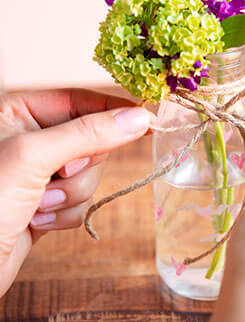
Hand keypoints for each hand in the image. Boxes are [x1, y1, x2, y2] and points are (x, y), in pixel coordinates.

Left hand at [0, 89, 152, 297]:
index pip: (81, 100)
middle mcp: (32, 139)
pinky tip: (36, 221)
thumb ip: (88, 133)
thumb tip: (138, 118)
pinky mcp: (48, 202)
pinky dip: (66, 213)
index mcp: (19, 112)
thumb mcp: (33, 157)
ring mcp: (42, 172)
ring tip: (39, 205)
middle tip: (61, 174)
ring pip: (91, 173)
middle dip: (81, 165)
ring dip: (71, 193)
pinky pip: (82, 199)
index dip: (113, 111)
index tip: (147, 120)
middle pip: (92, 139)